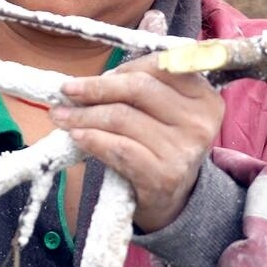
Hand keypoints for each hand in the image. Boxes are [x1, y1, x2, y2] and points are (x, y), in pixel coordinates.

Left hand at [49, 53, 223, 232]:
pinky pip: (119, 148)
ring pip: (123, 117)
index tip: (94, 74)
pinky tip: (76, 136)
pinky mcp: (164, 176)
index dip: (123, 68)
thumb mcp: (163, 112)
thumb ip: (139, 88)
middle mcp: (199, 123)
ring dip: (84, 115)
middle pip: (139, 89)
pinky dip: (92, 139)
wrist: (172, 199)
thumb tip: (87, 81)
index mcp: (204, 98)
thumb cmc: (160, 144)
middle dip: (96, 88)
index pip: (159, 67)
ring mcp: (184, 150)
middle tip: (67, 90)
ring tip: (61, 116)